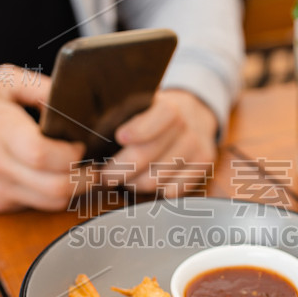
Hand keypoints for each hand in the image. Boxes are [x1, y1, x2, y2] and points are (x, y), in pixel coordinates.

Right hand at [0, 65, 87, 212]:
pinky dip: (54, 196)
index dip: (71, 153)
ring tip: (80, 173)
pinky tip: (56, 179)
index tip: (80, 145)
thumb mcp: (3, 83)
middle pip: (56, 186)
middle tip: (93, 165)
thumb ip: (40, 87)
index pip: (41, 153)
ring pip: (52, 202)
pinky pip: (38, 206)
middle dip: (85, 177)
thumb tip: (73, 97)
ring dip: (75, 191)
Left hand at [103, 90, 217, 195]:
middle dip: (118, 171)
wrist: (197, 113)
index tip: (119, 138)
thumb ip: (121, 120)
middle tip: (106, 176)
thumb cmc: (159, 114)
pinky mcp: (204, 166)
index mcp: (168, 108)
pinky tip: (146, 183)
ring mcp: (196, 148)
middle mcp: (186, 128)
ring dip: (134, 184)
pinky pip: (173, 191)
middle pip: (146, 158)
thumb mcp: (143, 105)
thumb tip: (93, 146)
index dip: (135, 132)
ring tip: (125, 179)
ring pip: (156, 180)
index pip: (152, 122)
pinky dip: (156, 191)